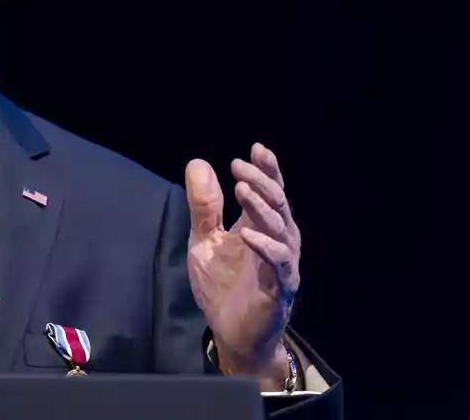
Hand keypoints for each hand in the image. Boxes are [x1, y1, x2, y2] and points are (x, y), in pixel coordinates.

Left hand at [184, 143, 299, 384]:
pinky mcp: (280, 289)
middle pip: (278, 204)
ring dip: (263, 208)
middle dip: (262, 182)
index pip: (269, 192)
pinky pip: (279, 264)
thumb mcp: (204, 240)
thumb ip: (204, 206)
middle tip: (240, 166)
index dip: (267, 170)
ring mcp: (282, 265)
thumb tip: (199, 164)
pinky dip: (265, 247)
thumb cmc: (223, 286)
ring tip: (241, 191)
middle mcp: (278, 241)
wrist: (231, 333)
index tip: (256, 149)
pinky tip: (247, 235)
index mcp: (261, 227)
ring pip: (282, 230)